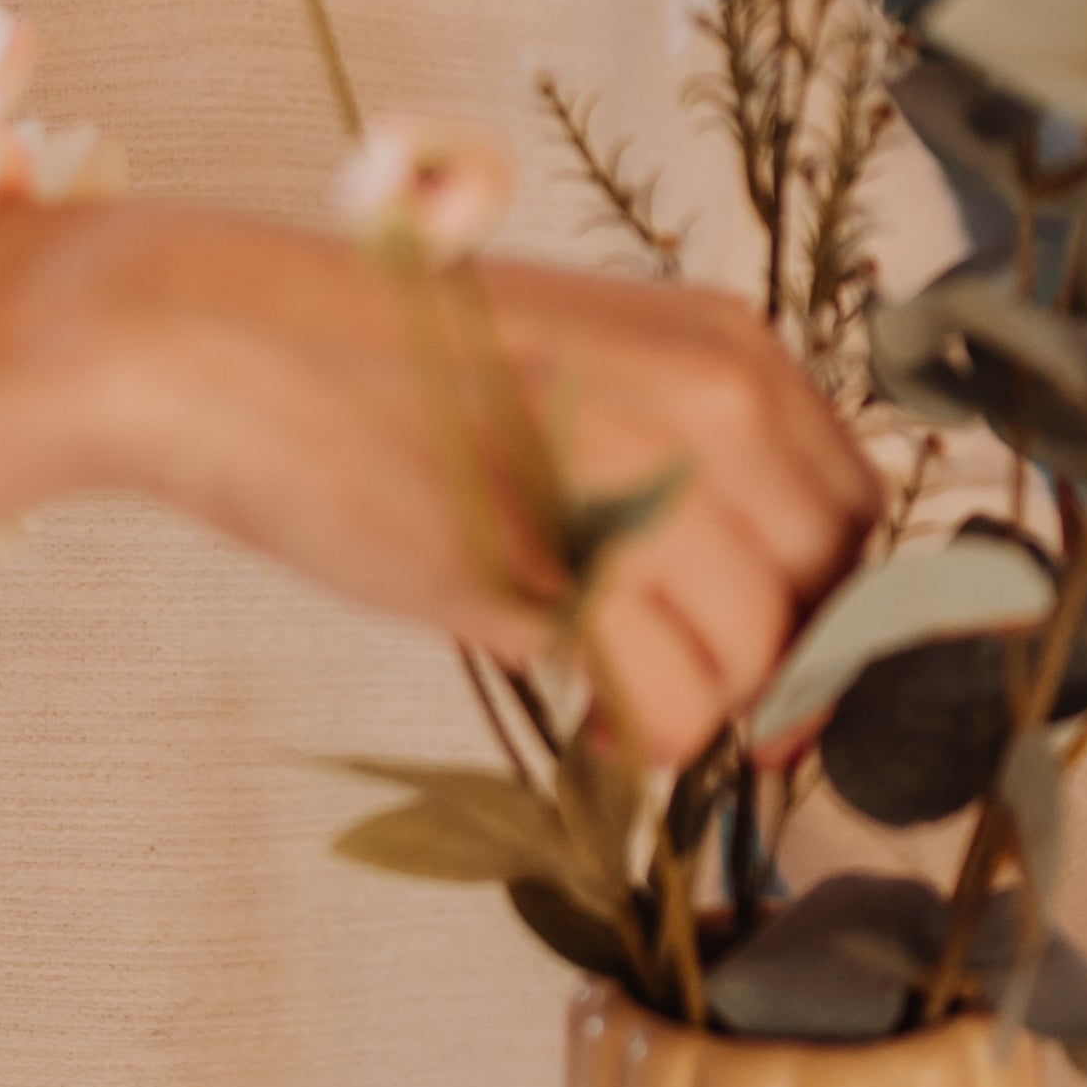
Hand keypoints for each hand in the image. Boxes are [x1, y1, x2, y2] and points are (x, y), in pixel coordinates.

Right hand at [0, 198, 873, 764]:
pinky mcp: (564, 566)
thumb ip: (684, 456)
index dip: (824, 605)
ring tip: (620, 703)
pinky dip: (648, 744)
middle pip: (830, 591)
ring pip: (762, 661)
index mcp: (726, 342)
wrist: (231, 345)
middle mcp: (714, 398)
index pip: (855, 511)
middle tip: (688, 690)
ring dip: (704, 711)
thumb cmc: (384, 368)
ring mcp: (644, 480)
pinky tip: (593, 724)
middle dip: (778, 669)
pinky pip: (677, 707)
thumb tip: (767, 613)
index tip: (764, 655)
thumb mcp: (578, 369)